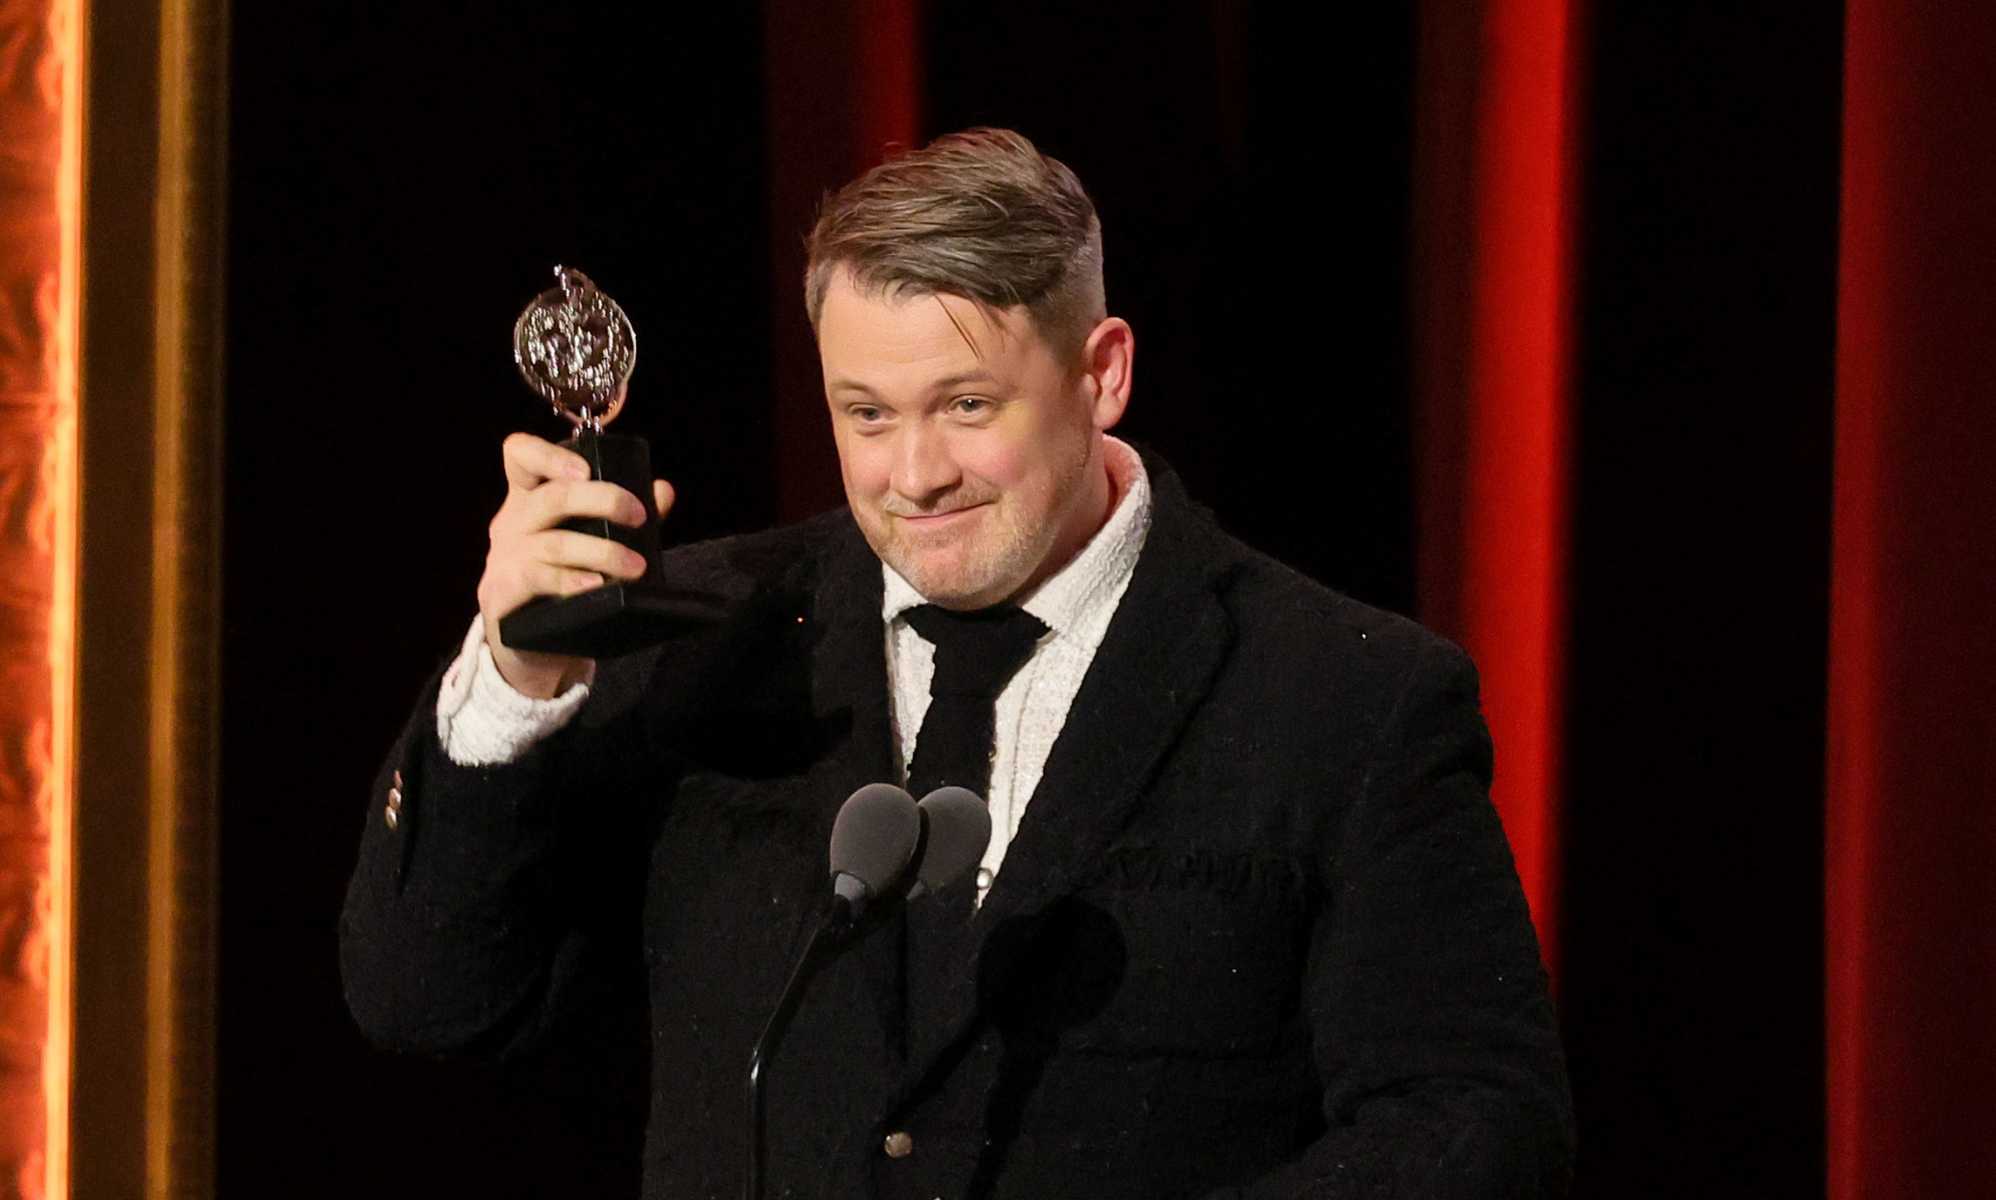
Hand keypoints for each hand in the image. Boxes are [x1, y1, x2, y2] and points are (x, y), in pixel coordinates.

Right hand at [476, 432, 676, 697]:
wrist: (530, 648)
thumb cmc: (562, 584)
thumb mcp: (589, 544)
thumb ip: (624, 517)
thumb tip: (662, 490)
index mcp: (529, 501)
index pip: (520, 456)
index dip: (548, 454)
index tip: (586, 468)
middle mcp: (511, 523)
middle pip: (551, 497)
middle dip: (602, 500)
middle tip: (638, 516)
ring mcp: (503, 559)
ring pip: (554, 543)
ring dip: (602, 552)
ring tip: (636, 567)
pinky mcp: (502, 593)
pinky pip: (539, 580)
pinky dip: (572, 581)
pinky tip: (596, 586)